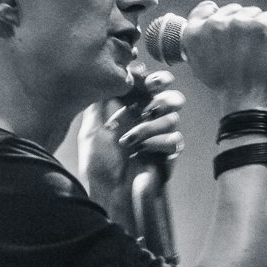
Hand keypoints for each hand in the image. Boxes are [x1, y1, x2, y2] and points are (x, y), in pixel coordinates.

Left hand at [78, 70, 185, 219]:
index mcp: (132, 111)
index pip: (151, 87)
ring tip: (129, 141)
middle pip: (172, 99)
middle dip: (163, 99)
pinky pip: (174, 140)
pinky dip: (156, 143)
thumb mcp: (92, 127)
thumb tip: (111, 73)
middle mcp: (149, 121)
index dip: (155, 80)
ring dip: (149, 128)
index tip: (151, 81)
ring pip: (173, 119)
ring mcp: (161, 137)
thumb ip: (102, 100)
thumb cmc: (98, 163)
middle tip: (149, 107)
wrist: (110, 193)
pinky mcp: (169, 154)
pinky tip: (141, 152)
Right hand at [182, 1, 266, 113]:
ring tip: (260, 48)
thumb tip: (211, 32)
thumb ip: (202, 44)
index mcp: (194, 33)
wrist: (245, 103)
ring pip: (254, 13)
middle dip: (242, 24)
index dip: (219, 13)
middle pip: (233, 10)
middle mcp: (214, 24)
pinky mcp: (260, 25)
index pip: (206, 8)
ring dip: (259, 27)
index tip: (228, 21)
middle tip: (247, 46)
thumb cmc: (226, 88)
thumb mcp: (200, 65)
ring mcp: (238, 23)